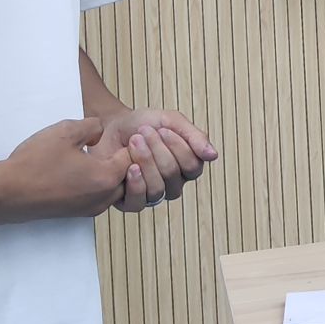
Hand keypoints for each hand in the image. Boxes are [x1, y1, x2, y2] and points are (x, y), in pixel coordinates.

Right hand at [0, 118, 132, 222]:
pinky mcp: (76, 213)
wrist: (6, 193)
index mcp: (106, 177)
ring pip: (114, 189)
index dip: (132, 142)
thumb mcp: (65, 131)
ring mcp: (90, 209)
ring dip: (110, 172)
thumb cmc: (35, 163)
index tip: (125, 132)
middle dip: (125, 159)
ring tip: (97, 154)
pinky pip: (98, 197)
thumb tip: (100, 132)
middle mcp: (103, 198)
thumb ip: (91, 126)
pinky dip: (97, 183)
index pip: (134, 158)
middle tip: (114, 142)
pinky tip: (81, 169)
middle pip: (128, 176)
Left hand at [93, 108, 217, 212]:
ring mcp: (153, 194)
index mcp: (187, 166)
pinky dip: (135, 184)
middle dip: (157, 150)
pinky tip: (130, 168)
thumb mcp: (171, 121)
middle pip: (174, 175)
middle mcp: (173, 183)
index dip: (178, 147)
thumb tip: (213, 155)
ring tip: (133, 143)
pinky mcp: (131, 201)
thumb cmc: (142, 124)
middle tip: (143, 132)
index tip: (163, 128)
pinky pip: (139, 202)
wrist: (111, 127)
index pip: (193, 166)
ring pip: (158, 189)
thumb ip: (194, 136)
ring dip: (144, 161)